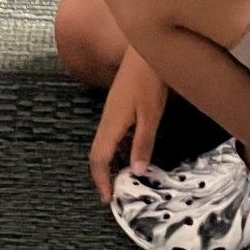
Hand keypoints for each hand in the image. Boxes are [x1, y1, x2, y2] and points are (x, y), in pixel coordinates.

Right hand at [89, 53, 166, 202]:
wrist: (147, 50)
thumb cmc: (150, 80)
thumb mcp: (151, 115)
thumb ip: (143, 142)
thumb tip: (136, 171)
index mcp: (111, 124)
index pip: (98, 158)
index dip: (101, 180)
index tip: (108, 199)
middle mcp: (107, 119)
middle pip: (98, 153)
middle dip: (104, 175)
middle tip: (116, 193)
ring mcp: (112, 111)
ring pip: (106, 143)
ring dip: (111, 162)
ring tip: (125, 179)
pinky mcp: (120, 105)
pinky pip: (114, 134)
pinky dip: (119, 149)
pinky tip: (132, 152)